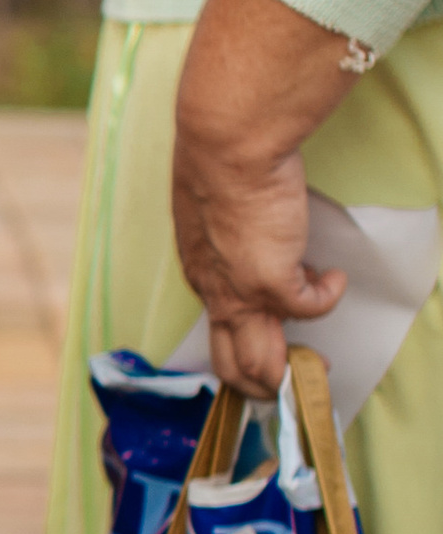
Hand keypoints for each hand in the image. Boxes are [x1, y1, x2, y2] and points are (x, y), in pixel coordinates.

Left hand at [171, 134, 344, 398]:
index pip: (216, 329)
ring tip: (320, 367)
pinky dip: (329, 296)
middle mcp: (216, 294)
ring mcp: (243, 295)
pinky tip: (334, 276)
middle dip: (261, 384)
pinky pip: (312, 310)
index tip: (271, 332)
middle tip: (290, 381)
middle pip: (230, 365)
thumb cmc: (219, 165)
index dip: (245, 339)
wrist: (227, 150)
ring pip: (261, 362)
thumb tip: (261, 238)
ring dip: (293, 372)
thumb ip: (232, 235)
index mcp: (200, 275)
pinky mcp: (274, 284)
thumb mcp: (216, 210)